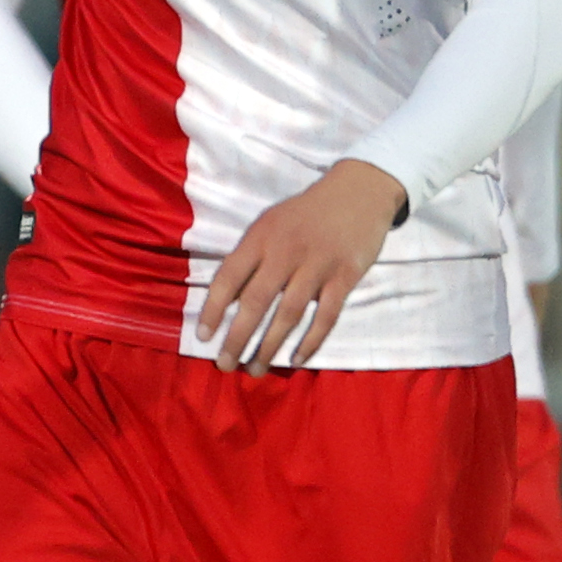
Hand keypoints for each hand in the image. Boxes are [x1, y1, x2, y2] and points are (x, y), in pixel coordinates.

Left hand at [199, 158, 406, 373]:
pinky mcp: (345, 277)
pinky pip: (326, 316)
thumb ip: (250, 258)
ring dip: (269, 346)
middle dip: (237, 337)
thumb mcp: (269, 224)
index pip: (228, 277)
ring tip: (255, 369)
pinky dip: (311, 341)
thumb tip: (229, 300)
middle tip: (224, 365)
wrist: (357, 192)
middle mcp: (285, 253)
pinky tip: (297, 359)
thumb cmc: (305, 213)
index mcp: (259, 238)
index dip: (213, 309)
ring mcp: (317, 266)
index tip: (203, 337)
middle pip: (256, 302)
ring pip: (288, 314)